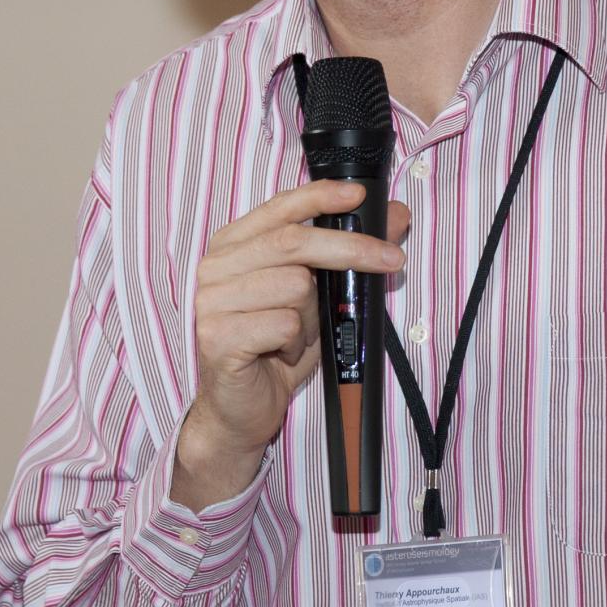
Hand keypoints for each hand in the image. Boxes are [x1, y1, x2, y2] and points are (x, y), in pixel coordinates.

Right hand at [172, 181, 409, 510]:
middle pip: (293, 242)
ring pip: (295, 286)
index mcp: (233, 245)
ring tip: (296, 336)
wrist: (241, 411)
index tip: (358, 195)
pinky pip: (284, 324)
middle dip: (351, 248)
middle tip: (392, 259)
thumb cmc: (277, 347)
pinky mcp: (217, 336)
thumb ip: (349, 252)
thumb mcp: (319, 295)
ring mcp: (211, 301)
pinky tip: (280, 353)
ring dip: (312, 316)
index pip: (280, 207)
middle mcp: (216, 266)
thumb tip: (395, 215)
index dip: (320, 196)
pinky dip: (297, 343)